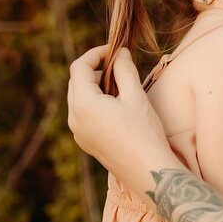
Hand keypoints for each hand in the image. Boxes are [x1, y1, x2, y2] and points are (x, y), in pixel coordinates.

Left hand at [67, 45, 173, 187]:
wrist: (148, 171)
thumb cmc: (144, 133)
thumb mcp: (135, 96)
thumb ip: (125, 70)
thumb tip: (120, 53)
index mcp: (83, 104)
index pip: (79, 67)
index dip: (95, 54)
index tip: (114, 51)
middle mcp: (74, 119)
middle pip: (75, 82)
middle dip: (93, 69)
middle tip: (117, 65)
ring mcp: (78, 133)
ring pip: (78, 98)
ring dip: (93, 86)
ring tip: (119, 84)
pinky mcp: (86, 142)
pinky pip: (83, 114)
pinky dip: (94, 102)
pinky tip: (116, 105)